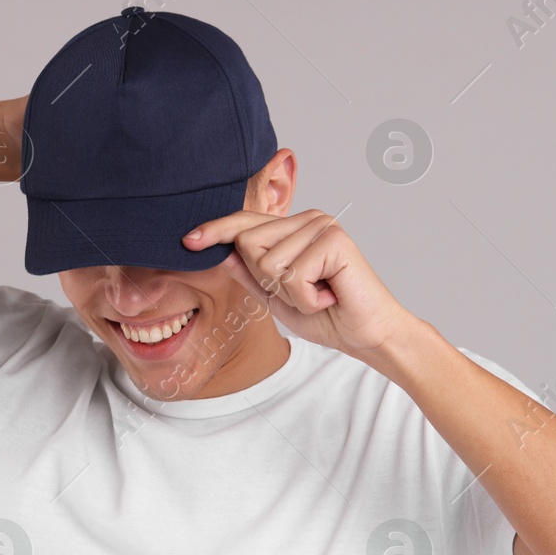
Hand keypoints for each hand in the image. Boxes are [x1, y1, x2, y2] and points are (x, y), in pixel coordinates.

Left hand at [182, 208, 416, 359]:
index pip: (245, 223)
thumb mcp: (276, 296)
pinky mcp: (334, 241)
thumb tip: (218, 253)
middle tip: (304, 293)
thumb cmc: (327, 315)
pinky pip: (292, 274)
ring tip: (318, 295)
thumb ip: (249, 274)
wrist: (366, 335)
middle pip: (248, 243)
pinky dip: (306, 298)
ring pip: (268, 261)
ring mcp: (322, 226)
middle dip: (268, 281)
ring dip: (290, 293)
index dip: (216, 231)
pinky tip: (328, 297)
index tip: (188, 241)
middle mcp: (308, 219)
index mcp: (294, 228)